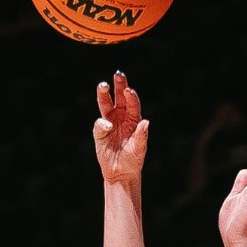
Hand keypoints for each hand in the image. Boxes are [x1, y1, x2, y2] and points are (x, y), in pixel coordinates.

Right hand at [93, 72, 148, 186]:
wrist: (121, 172)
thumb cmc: (133, 160)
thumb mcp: (140, 149)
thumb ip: (142, 136)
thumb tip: (146, 122)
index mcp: (133, 119)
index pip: (132, 103)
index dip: (130, 96)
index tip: (128, 90)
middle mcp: (121, 117)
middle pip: (119, 97)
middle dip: (119, 85)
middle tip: (118, 74)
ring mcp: (109, 122)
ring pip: (106, 104)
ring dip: (104, 94)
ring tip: (103, 85)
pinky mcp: (100, 131)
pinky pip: (100, 123)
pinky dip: (102, 123)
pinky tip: (107, 128)